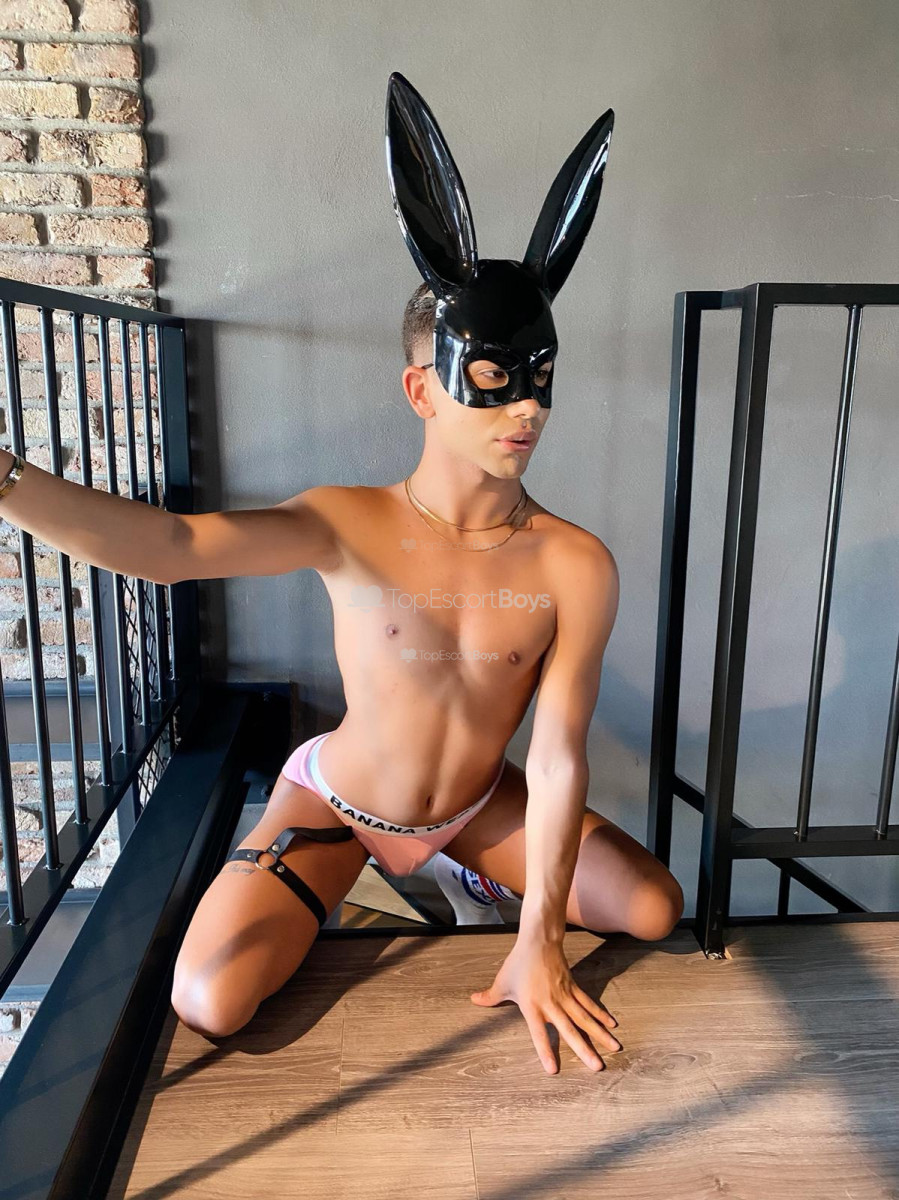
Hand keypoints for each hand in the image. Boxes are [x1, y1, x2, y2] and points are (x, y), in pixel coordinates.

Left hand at [470, 937, 620, 1073]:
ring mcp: (565, 995)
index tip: (553, 1070)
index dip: (545, 1051)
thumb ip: (490, 997)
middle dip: (584, 1049)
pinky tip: (612, 1025)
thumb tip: (473, 1000)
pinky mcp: (573, 987)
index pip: (539, 1033)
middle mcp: (551, 1003)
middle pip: (569, 1029)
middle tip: (598, 1067)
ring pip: (585, 1018)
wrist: (538, 940)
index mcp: (532, 1005)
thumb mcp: (502, 981)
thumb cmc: (518, 963)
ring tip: (615, 1048)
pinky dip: (600, 1014)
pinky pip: (589, 1003)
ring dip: (600, 1034)